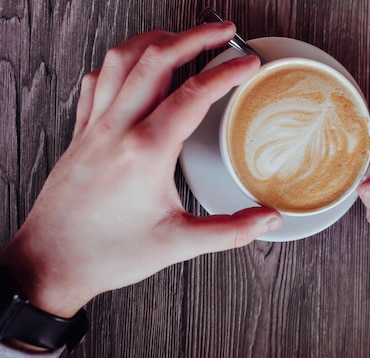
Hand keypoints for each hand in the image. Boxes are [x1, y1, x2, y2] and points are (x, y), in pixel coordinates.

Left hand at [0, 23, 281, 317]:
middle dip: (195, 37)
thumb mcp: (178, 244)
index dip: (227, 73)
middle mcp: (117, 129)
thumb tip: (268, 219)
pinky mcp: (81, 134)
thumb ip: (231, 231)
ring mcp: (94, 127)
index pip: (194, 95)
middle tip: (223, 31)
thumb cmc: (108, 253)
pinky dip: (120, 63)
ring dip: (156, 41)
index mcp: (146, 152)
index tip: (248, 64)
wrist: (50, 262)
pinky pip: (97, 81)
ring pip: (122, 61)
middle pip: (157, 60)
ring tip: (183, 39)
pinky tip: (133, 68)